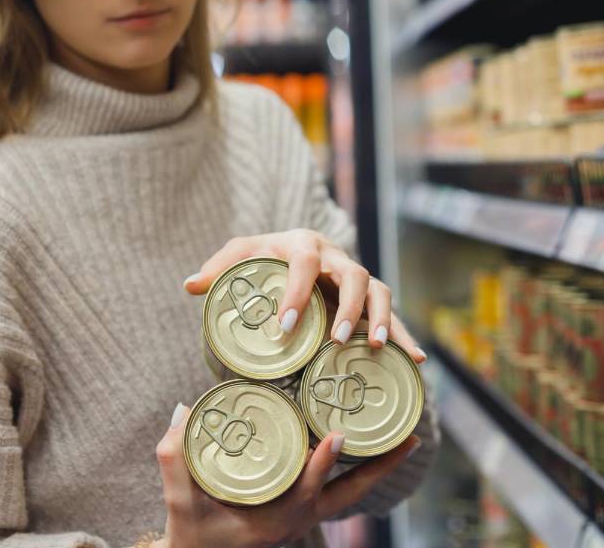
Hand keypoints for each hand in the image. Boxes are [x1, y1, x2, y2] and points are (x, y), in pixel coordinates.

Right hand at [154, 402, 421, 547]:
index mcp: (273, 520)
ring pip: (351, 493)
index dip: (322, 464)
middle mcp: (297, 520)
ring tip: (404, 437)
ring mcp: (304, 518)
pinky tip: (369, 445)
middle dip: (382, 468)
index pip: (305, 489)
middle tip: (410, 439)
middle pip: (350, 494)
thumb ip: (175, 455)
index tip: (338, 436)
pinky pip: (339, 491)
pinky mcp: (303, 512)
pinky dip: (358, 471)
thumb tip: (184, 408)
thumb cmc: (191, 534)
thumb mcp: (177, 501)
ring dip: (378, 468)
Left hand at [183, 230, 425, 361]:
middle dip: (348, 308)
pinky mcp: (369, 298)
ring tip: (374, 347)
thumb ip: (218, 269)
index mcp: (303, 244)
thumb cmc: (263, 256)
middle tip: (335, 340)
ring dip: (380, 318)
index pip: (303, 263)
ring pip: (379, 290)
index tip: (284, 326)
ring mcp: (356, 277)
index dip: (296, 292)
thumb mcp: (240, 255)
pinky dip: (403, 335)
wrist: (291, 250)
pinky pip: (391, 314)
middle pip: (354, 274)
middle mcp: (336, 257)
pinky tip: (414, 359)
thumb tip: (190, 286)